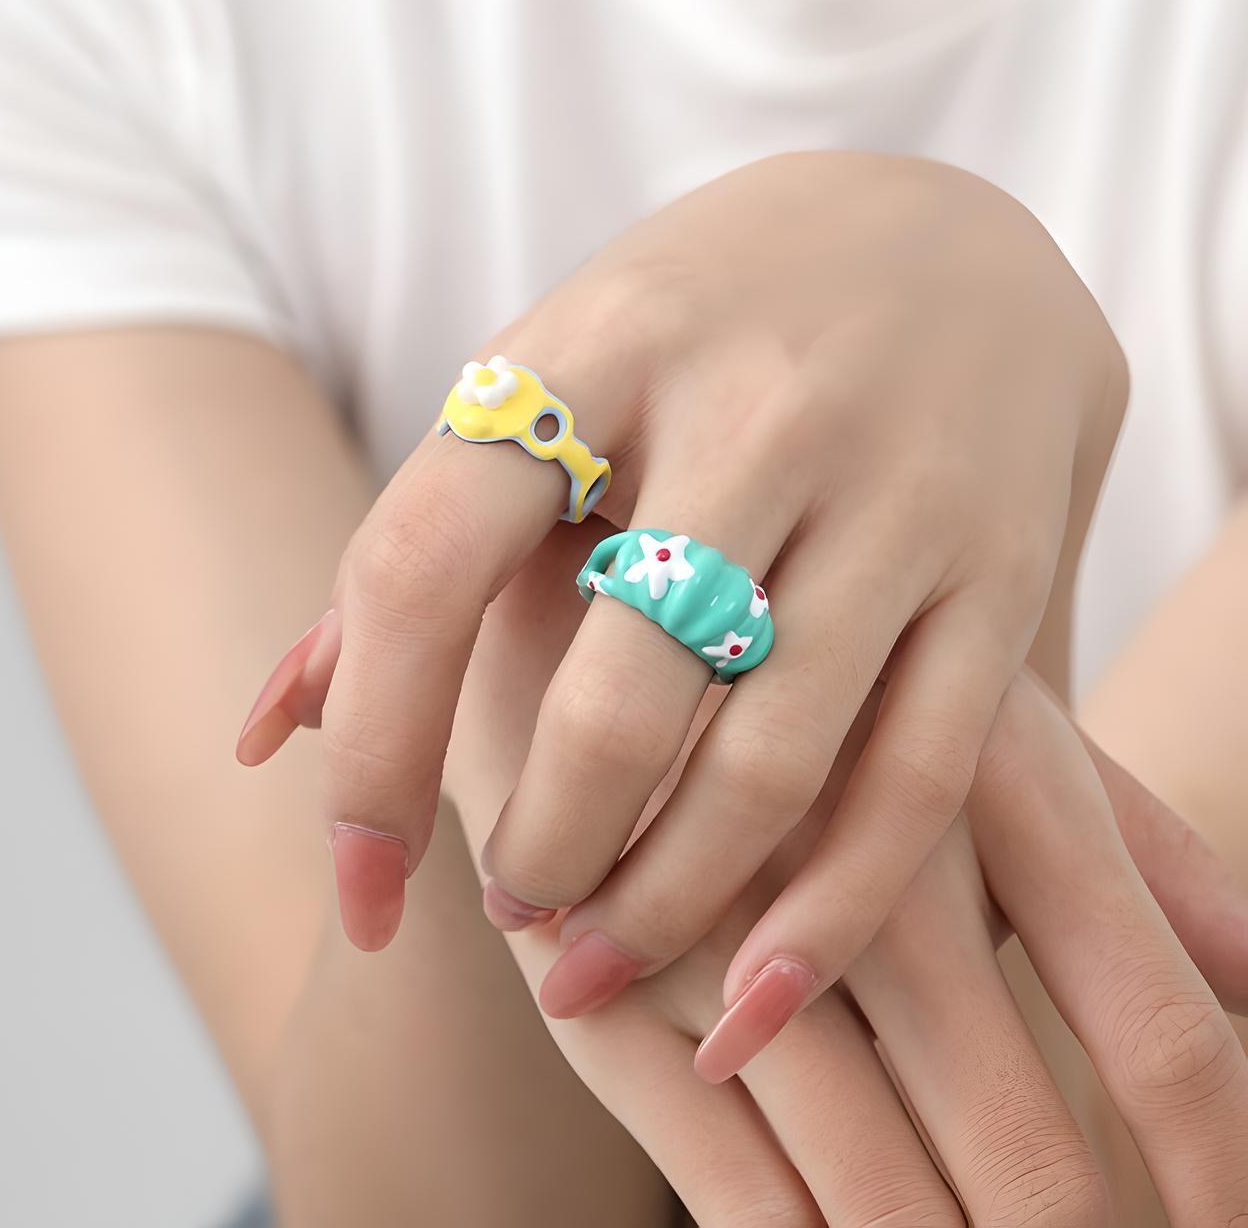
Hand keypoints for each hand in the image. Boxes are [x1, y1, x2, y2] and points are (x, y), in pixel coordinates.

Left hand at [237, 151, 1126, 985]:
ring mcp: (892, 490)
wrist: (952, 235)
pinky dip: (826, 915)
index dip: (368, 752)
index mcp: (591, 347)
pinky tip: (748, 995)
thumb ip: (414, 546)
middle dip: (541, 848)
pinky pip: (912, 777)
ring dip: (662, 904)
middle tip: (515, 913)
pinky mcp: (1001, 566)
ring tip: (597, 961)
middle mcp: (747, 409)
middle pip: (612, 698)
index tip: (362, 893)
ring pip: (765, 762)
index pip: (425, 564)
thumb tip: (265, 734)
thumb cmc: (704, 326)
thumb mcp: (550, 380)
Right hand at [447, 526, 1247, 1225]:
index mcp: (1000, 783)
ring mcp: (732, 931)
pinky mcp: (616, 992)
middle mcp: (871, 859)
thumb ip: (1141, 857)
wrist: (604, 620)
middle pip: (1028, 1158)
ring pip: (882, 1202)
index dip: (1224, 1178)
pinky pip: (741, 1195)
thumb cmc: (836, 690)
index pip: (1162, 1032)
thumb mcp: (994, 731)